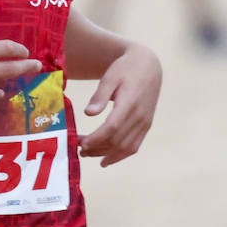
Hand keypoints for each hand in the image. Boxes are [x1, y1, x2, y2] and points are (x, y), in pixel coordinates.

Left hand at [80, 47, 161, 167]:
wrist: (148, 66)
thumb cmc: (126, 69)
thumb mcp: (110, 76)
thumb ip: (100, 95)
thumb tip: (88, 113)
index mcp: (130, 102)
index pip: (113, 127)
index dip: (97, 139)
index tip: (81, 143)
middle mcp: (140, 116)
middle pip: (118, 140)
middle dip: (97, 148)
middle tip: (78, 149)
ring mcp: (145, 123)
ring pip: (126, 147)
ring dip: (106, 155)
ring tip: (87, 154)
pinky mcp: (146, 126)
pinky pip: (134, 146)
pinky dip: (120, 156)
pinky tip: (106, 159)